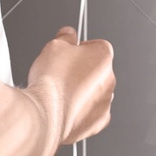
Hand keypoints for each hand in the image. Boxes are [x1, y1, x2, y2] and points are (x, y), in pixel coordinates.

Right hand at [26, 25, 114, 144]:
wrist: (46, 114)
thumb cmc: (51, 81)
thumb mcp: (54, 46)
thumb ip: (65, 37)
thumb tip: (68, 34)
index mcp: (104, 56)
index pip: (96, 46)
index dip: (79, 49)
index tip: (68, 54)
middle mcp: (110, 78)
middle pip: (96, 70)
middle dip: (81, 71)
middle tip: (61, 74)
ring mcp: (105, 101)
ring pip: (95, 92)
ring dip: (82, 92)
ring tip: (61, 93)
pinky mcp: (98, 122)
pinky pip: (92, 113)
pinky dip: (81, 111)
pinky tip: (65, 109)